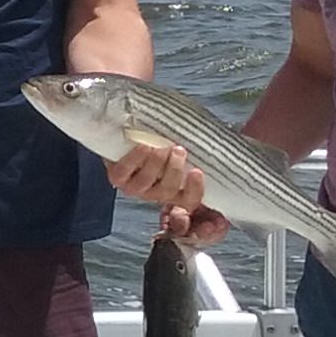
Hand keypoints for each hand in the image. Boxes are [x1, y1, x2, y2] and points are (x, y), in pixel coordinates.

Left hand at [108, 142, 229, 245]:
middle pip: (167, 191)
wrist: (124, 135)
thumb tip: (219, 140)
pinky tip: (144, 145)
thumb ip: (195, 149)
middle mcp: (154, 192)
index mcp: (173, 190)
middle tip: (178, 150)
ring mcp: (134, 187)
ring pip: (147, 182)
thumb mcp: (180, 146)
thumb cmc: (158, 141)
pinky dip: (136, 158)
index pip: (189, 201)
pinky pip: (125, 172)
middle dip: (174, 170)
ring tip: (161, 146)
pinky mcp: (116, 177)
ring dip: (156, 163)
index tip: (197, 172)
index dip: (194, 191)